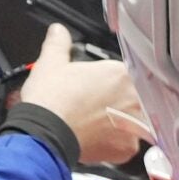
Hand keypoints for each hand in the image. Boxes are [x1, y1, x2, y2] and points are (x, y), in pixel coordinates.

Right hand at [15, 23, 142, 165]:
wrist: (44, 133)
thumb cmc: (50, 101)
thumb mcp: (51, 63)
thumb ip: (59, 43)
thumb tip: (58, 31)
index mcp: (120, 74)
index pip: (127, 75)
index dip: (113, 82)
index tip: (103, 88)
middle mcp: (133, 99)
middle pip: (134, 99)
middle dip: (119, 102)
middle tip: (97, 106)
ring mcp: (133, 124)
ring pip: (134, 122)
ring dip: (120, 123)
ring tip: (96, 123)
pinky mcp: (127, 147)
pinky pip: (127, 145)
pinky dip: (114, 144)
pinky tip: (97, 137)